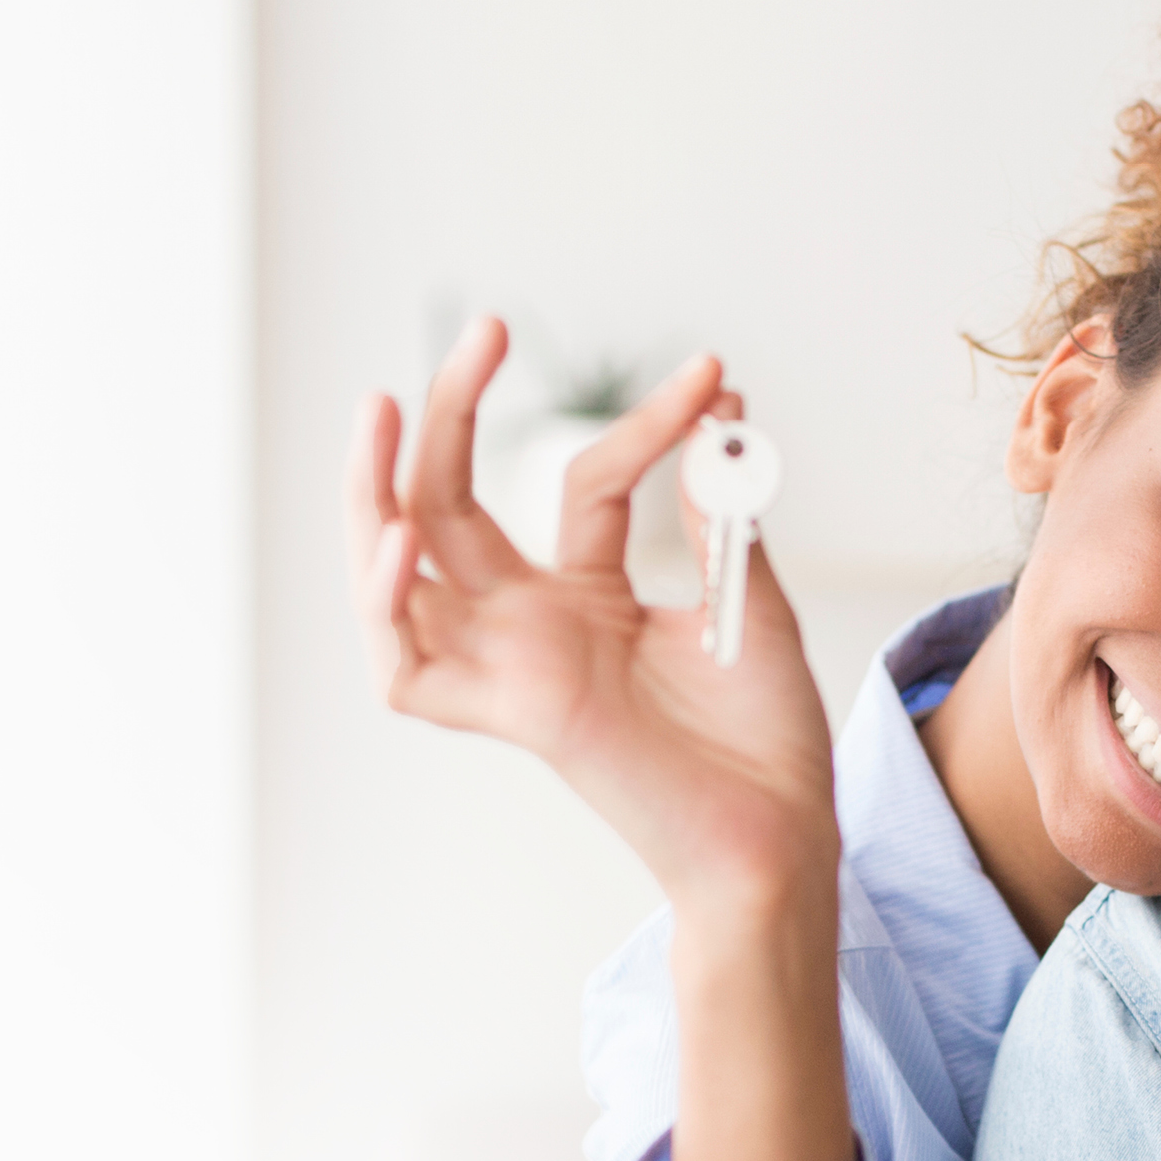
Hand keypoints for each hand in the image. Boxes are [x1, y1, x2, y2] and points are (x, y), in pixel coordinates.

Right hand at [346, 315, 837, 911]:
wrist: (786, 829)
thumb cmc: (767, 734)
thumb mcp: (747, 598)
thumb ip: (716, 512)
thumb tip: (720, 406)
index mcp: (588, 598)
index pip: (583, 481)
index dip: (648, 425)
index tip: (714, 376)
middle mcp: (534, 628)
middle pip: (449, 506)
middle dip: (449, 415)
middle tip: (485, 331)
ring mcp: (514, 670)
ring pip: (397, 578)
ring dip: (374, 494)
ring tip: (380, 410)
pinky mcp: (513, 717)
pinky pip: (408, 671)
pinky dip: (389, 608)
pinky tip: (404, 544)